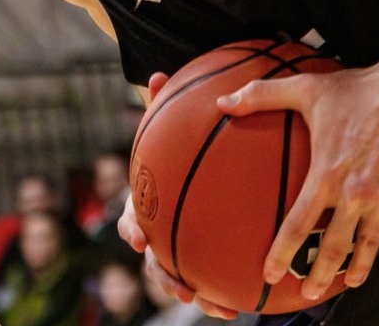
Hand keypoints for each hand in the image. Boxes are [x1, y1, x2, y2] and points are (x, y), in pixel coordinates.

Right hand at [126, 72, 242, 319]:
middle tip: (182, 287)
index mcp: (146, 202)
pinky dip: (223, 292)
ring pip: (181, 276)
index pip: (133, 217)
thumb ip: (165, 104)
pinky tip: (246, 302)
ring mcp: (177, 246)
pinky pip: (211, 278)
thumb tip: (159, 75)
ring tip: (221, 307)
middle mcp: (157, 229)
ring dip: (199, 294)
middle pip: (154, 258)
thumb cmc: (176, 143)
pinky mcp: (201, 256)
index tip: (136, 237)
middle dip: (165, 276)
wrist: (186, 164)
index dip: (132, 228)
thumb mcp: (172, 122)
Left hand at [218, 63, 378, 300]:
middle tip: (309, 293)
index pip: (298, 226)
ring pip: (367, 245)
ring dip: (356, 268)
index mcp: (327, 173)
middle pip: (335, 247)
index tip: (270, 274)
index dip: (281, 254)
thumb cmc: (359, 87)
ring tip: (347, 281)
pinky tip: (376, 245)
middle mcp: (356, 191)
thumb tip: (223, 101)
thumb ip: (262, 95)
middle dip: (320, 276)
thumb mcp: (307, 87)